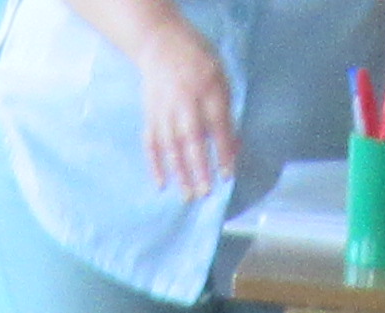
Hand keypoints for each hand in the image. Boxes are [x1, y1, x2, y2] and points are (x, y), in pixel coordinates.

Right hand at [132, 19, 234, 191]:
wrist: (161, 43)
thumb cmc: (198, 63)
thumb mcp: (221, 80)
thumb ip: (227, 114)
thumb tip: (234, 149)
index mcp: (207, 90)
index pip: (218, 127)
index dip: (223, 152)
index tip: (228, 176)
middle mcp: (184, 102)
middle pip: (191, 139)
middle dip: (199, 168)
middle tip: (205, 192)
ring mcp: (164, 109)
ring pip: (170, 145)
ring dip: (179, 173)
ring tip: (188, 196)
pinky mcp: (150, 114)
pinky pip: (151, 142)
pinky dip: (155, 164)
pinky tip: (162, 184)